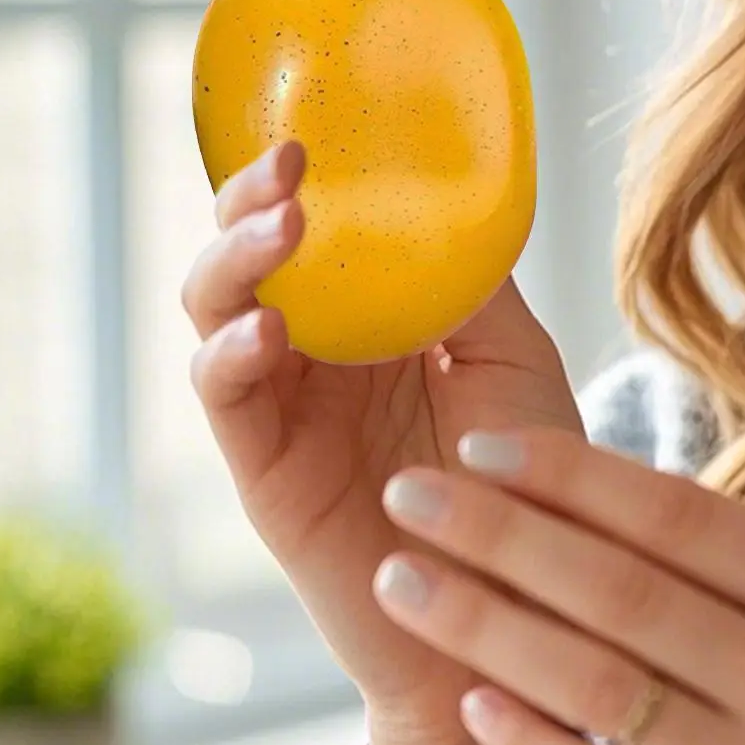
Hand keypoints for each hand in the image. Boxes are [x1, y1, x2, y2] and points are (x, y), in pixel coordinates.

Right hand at [180, 139, 585, 744]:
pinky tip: (265, 330)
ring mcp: (288, 410)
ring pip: (218, 317)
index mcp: (376, 320)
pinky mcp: (268, 473)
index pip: (314, 233)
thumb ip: (471, 284)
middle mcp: (320, 356)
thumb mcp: (513, 358)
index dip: (304, 182)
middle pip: (249, 260)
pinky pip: (228, 402)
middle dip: (250, 207)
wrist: (519, 610)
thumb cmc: (526, 483)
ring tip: (283, 231)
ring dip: (237, 266)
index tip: (319, 134)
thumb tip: (455, 195)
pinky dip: (232, 358)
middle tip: (286, 168)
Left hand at [371, 427, 744, 744]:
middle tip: (409, 491)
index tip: (482, 442)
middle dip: (497, 532)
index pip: (678, 512)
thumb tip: (608, 498)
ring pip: (596, 681)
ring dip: (484, 625)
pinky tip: (473, 697)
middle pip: (619, 587)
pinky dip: (532, 740)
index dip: (568, 474)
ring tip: (406, 582)